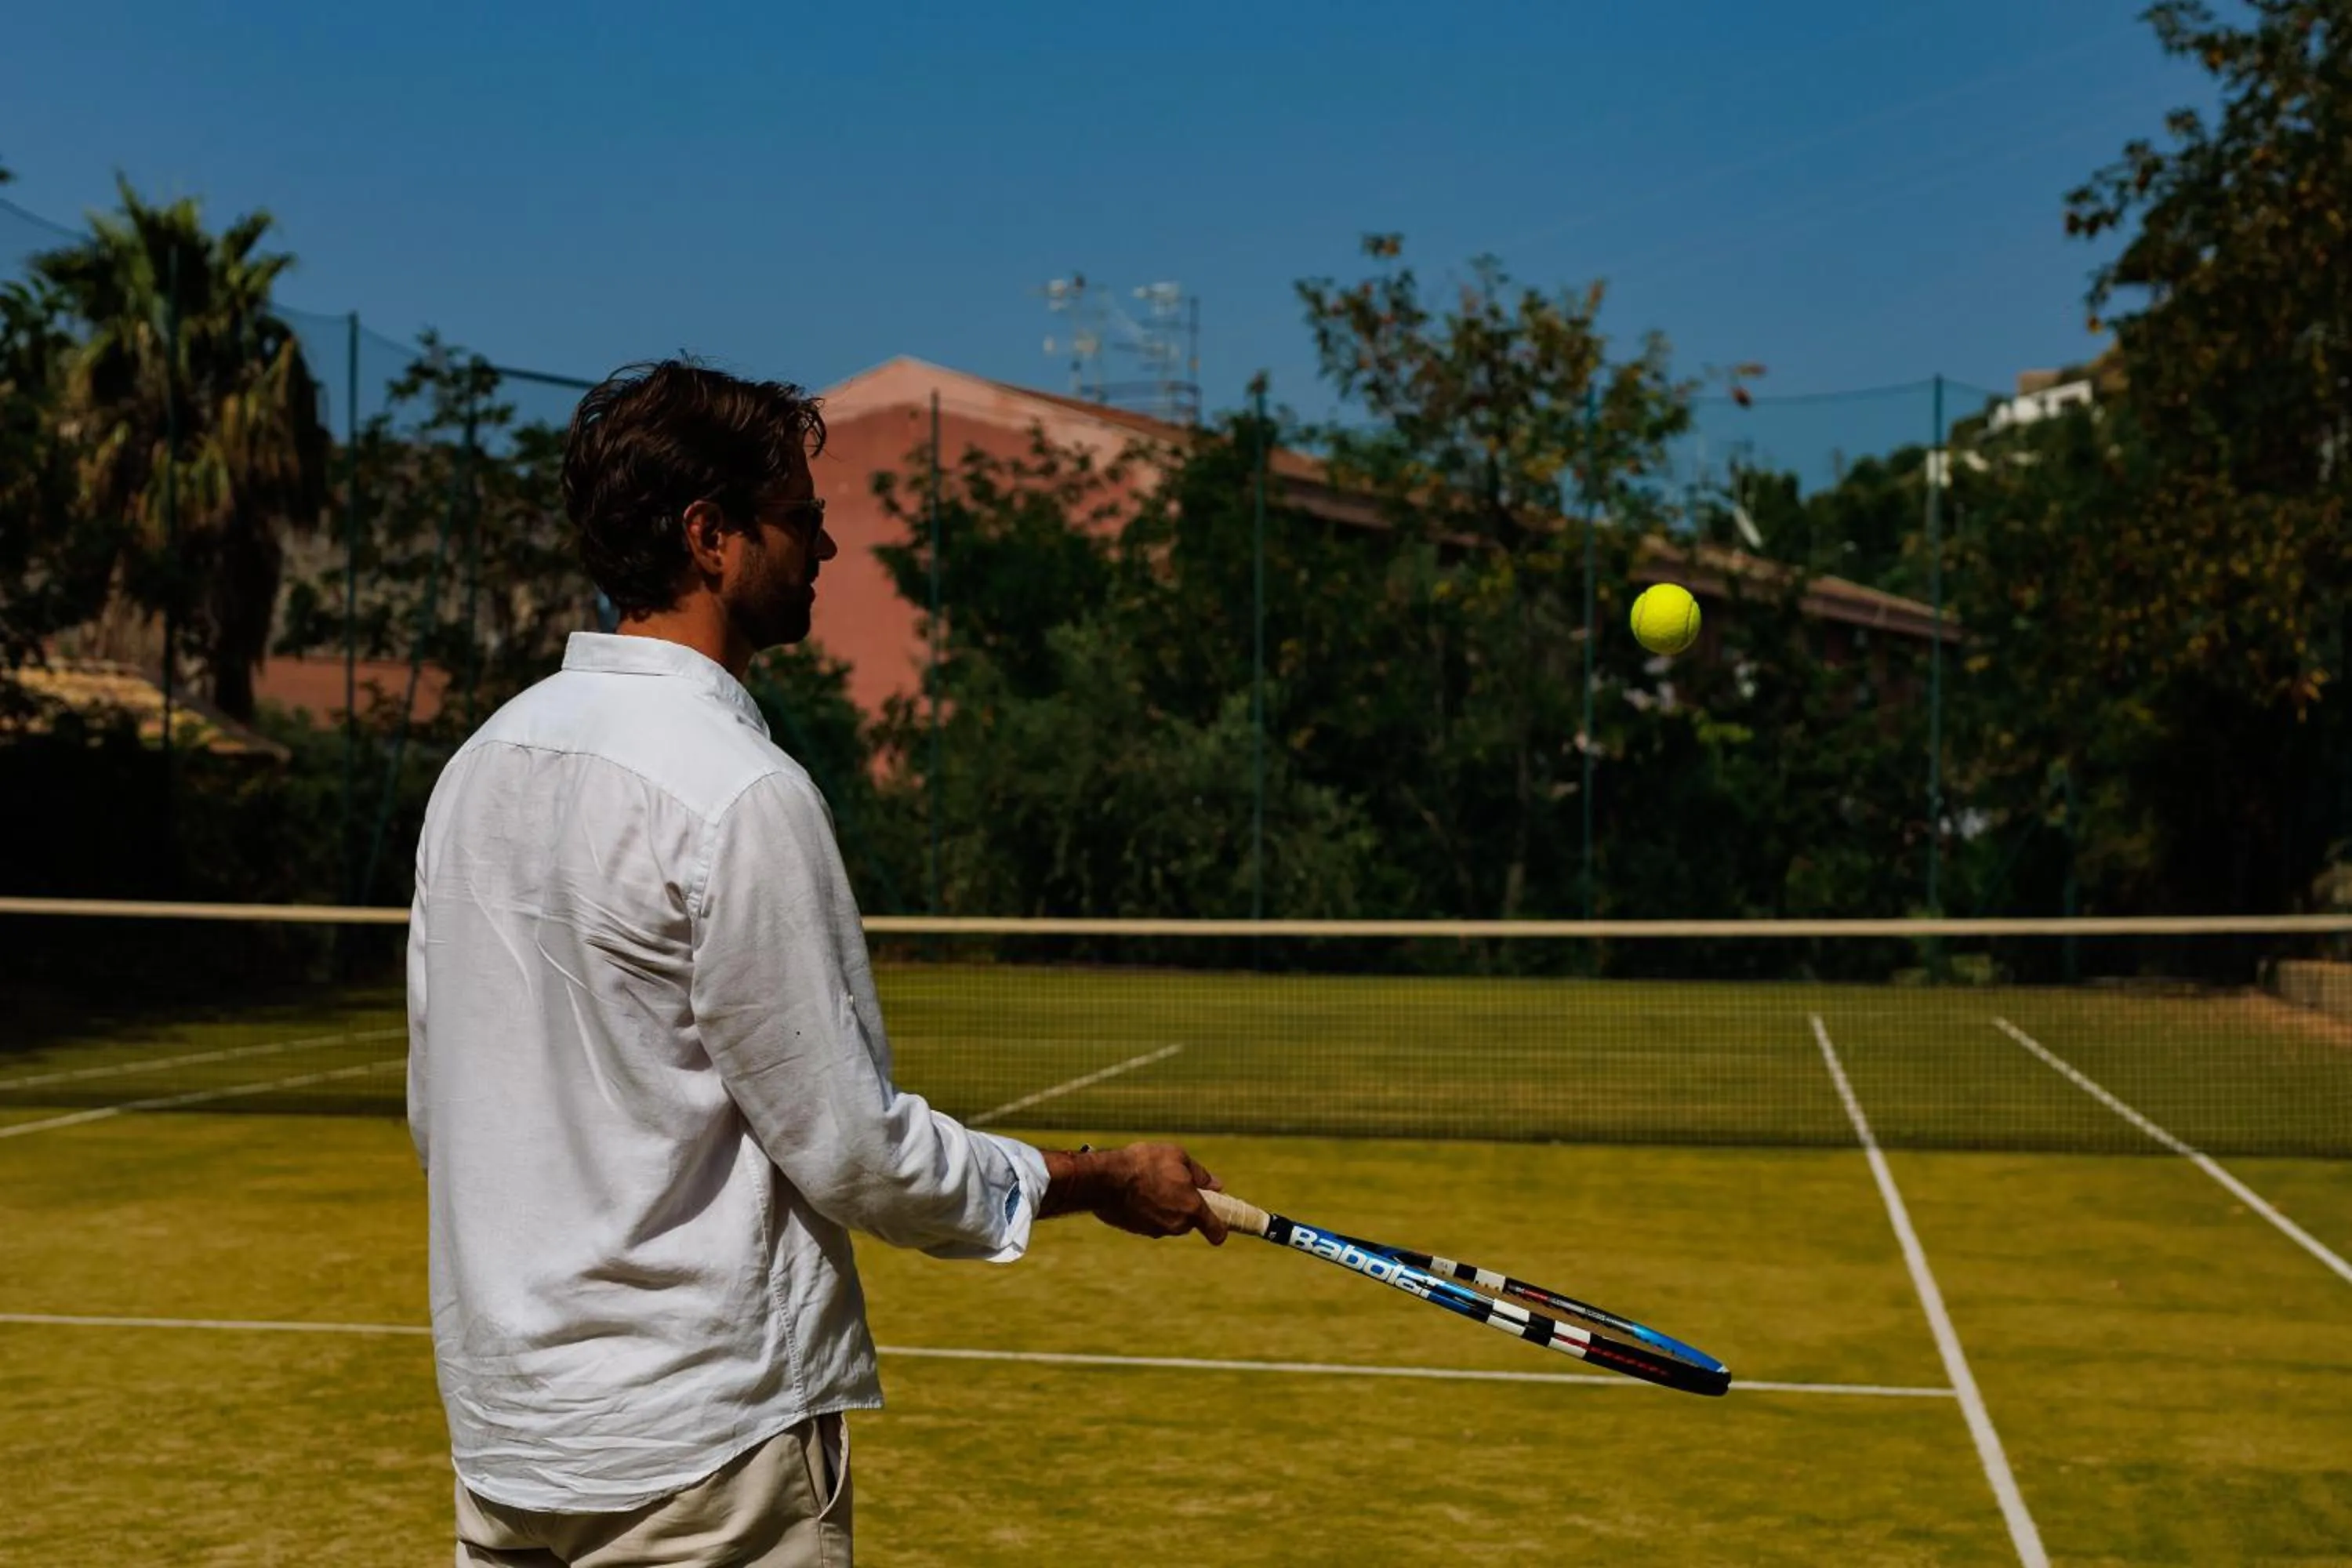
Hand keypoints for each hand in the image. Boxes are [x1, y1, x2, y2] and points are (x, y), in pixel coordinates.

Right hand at [1041, 1142, 1227, 1244]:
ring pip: (1169, 1220)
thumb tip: (1217, 1185)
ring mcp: (1155, 1230)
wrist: (1105, 1180)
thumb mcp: (1178, 1157)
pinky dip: (1148, 1209)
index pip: (1217, 1232)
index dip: (1220, 1227)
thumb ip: (1200, 1174)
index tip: (1219, 1219)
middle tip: (1174, 1183)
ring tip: (1151, 1182)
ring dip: (1165, 1206)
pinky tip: (1137, 1191)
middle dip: (1185, 1206)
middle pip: (1189, 1221)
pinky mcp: (1137, 1230)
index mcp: (1192, 1209)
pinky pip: (1150, 1220)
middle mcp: (1176, 1225)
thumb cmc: (1144, 1164)